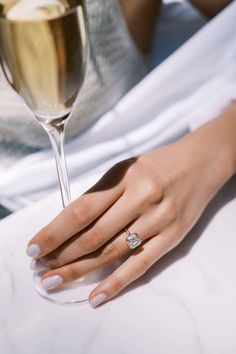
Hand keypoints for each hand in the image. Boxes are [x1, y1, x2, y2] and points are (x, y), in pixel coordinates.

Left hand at [26, 107, 235, 307]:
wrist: (199, 164)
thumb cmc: (156, 165)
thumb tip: (71, 225)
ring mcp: (158, 220)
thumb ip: (101, 194)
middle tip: (42, 271)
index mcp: (124, 177)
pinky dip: (117, 282)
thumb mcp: (124, 169)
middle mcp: (140, 198)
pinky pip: (141, 264)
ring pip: (113, 251)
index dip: (55, 231)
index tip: (35, 247)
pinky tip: (95, 296)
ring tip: (57, 281)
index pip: (82, 209)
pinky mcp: (172, 237)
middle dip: (63, 256)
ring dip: (81, 270)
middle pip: (94, 235)